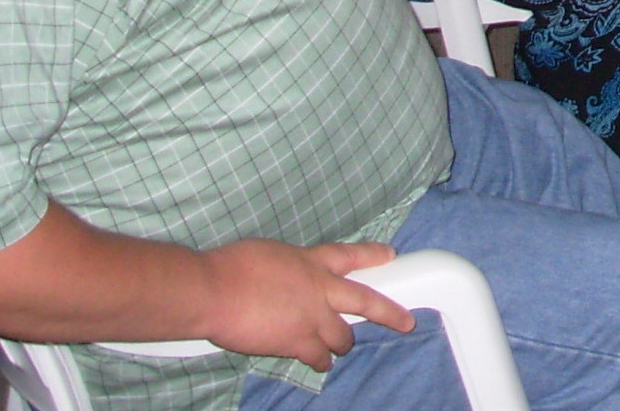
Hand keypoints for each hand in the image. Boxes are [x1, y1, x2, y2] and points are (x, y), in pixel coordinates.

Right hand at [198, 240, 412, 371]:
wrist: (215, 291)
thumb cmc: (230, 267)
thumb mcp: (269, 254)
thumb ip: (286, 267)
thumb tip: (282, 276)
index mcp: (311, 260)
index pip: (349, 254)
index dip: (371, 255)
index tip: (389, 255)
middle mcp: (319, 288)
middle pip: (365, 300)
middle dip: (388, 313)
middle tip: (405, 321)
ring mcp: (312, 317)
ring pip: (342, 336)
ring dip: (343, 342)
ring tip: (343, 347)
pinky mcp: (297, 342)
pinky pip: (316, 356)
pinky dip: (319, 361)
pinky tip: (321, 365)